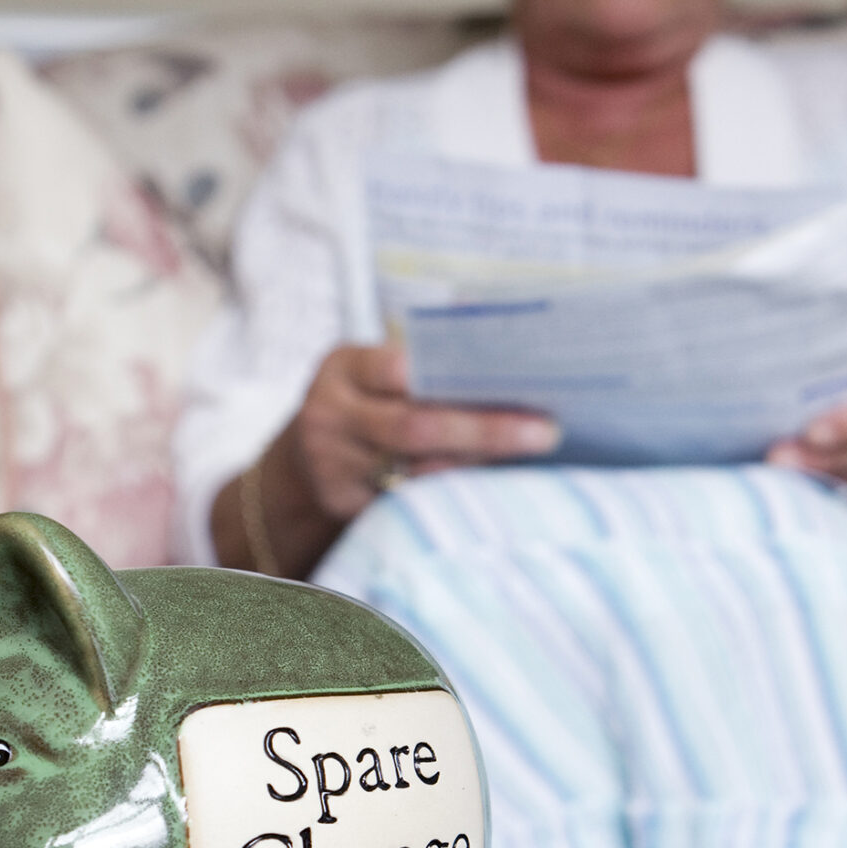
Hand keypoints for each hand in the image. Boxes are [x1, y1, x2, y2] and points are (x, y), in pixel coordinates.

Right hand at [287, 342, 559, 525]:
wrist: (300, 473)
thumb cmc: (361, 408)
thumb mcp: (373, 372)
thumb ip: (423, 359)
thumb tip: (504, 336)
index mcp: (341, 369)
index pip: (398, 368)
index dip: (453, 375)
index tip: (513, 378)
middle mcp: (330, 417)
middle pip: (415, 427)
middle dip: (486, 430)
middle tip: (546, 431)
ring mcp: (335, 469)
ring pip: (418, 472)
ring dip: (480, 464)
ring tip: (534, 452)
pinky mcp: (346, 510)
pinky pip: (413, 505)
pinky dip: (457, 494)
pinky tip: (498, 485)